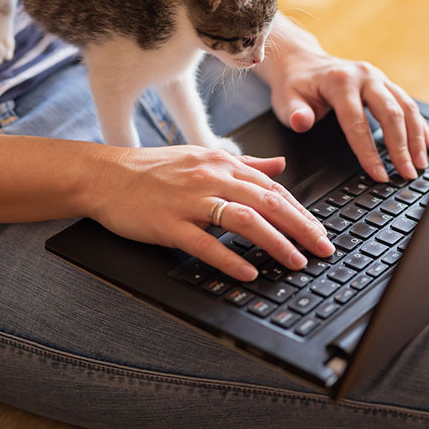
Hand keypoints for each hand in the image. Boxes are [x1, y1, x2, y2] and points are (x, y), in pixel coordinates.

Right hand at [90, 146, 333, 280]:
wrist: (105, 175)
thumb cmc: (154, 170)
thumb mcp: (203, 157)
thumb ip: (245, 164)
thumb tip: (280, 165)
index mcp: (222, 163)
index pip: (272, 188)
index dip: (300, 210)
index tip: (319, 230)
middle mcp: (211, 178)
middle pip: (267, 202)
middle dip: (301, 227)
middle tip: (323, 248)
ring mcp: (190, 200)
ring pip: (244, 220)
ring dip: (276, 243)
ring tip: (296, 261)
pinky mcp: (169, 223)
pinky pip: (205, 243)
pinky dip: (230, 258)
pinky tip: (249, 271)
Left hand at [260, 28, 428, 181]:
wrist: (302, 62)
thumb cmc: (295, 85)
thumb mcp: (286, 99)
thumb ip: (294, 112)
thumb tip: (301, 121)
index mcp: (340, 81)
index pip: (358, 122)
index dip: (369, 151)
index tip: (379, 175)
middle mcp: (364, 76)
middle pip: (391, 113)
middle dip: (401, 147)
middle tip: (407, 174)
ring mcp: (378, 78)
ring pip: (406, 107)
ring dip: (417, 138)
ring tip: (421, 164)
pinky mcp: (386, 84)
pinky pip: (409, 105)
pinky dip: (421, 126)